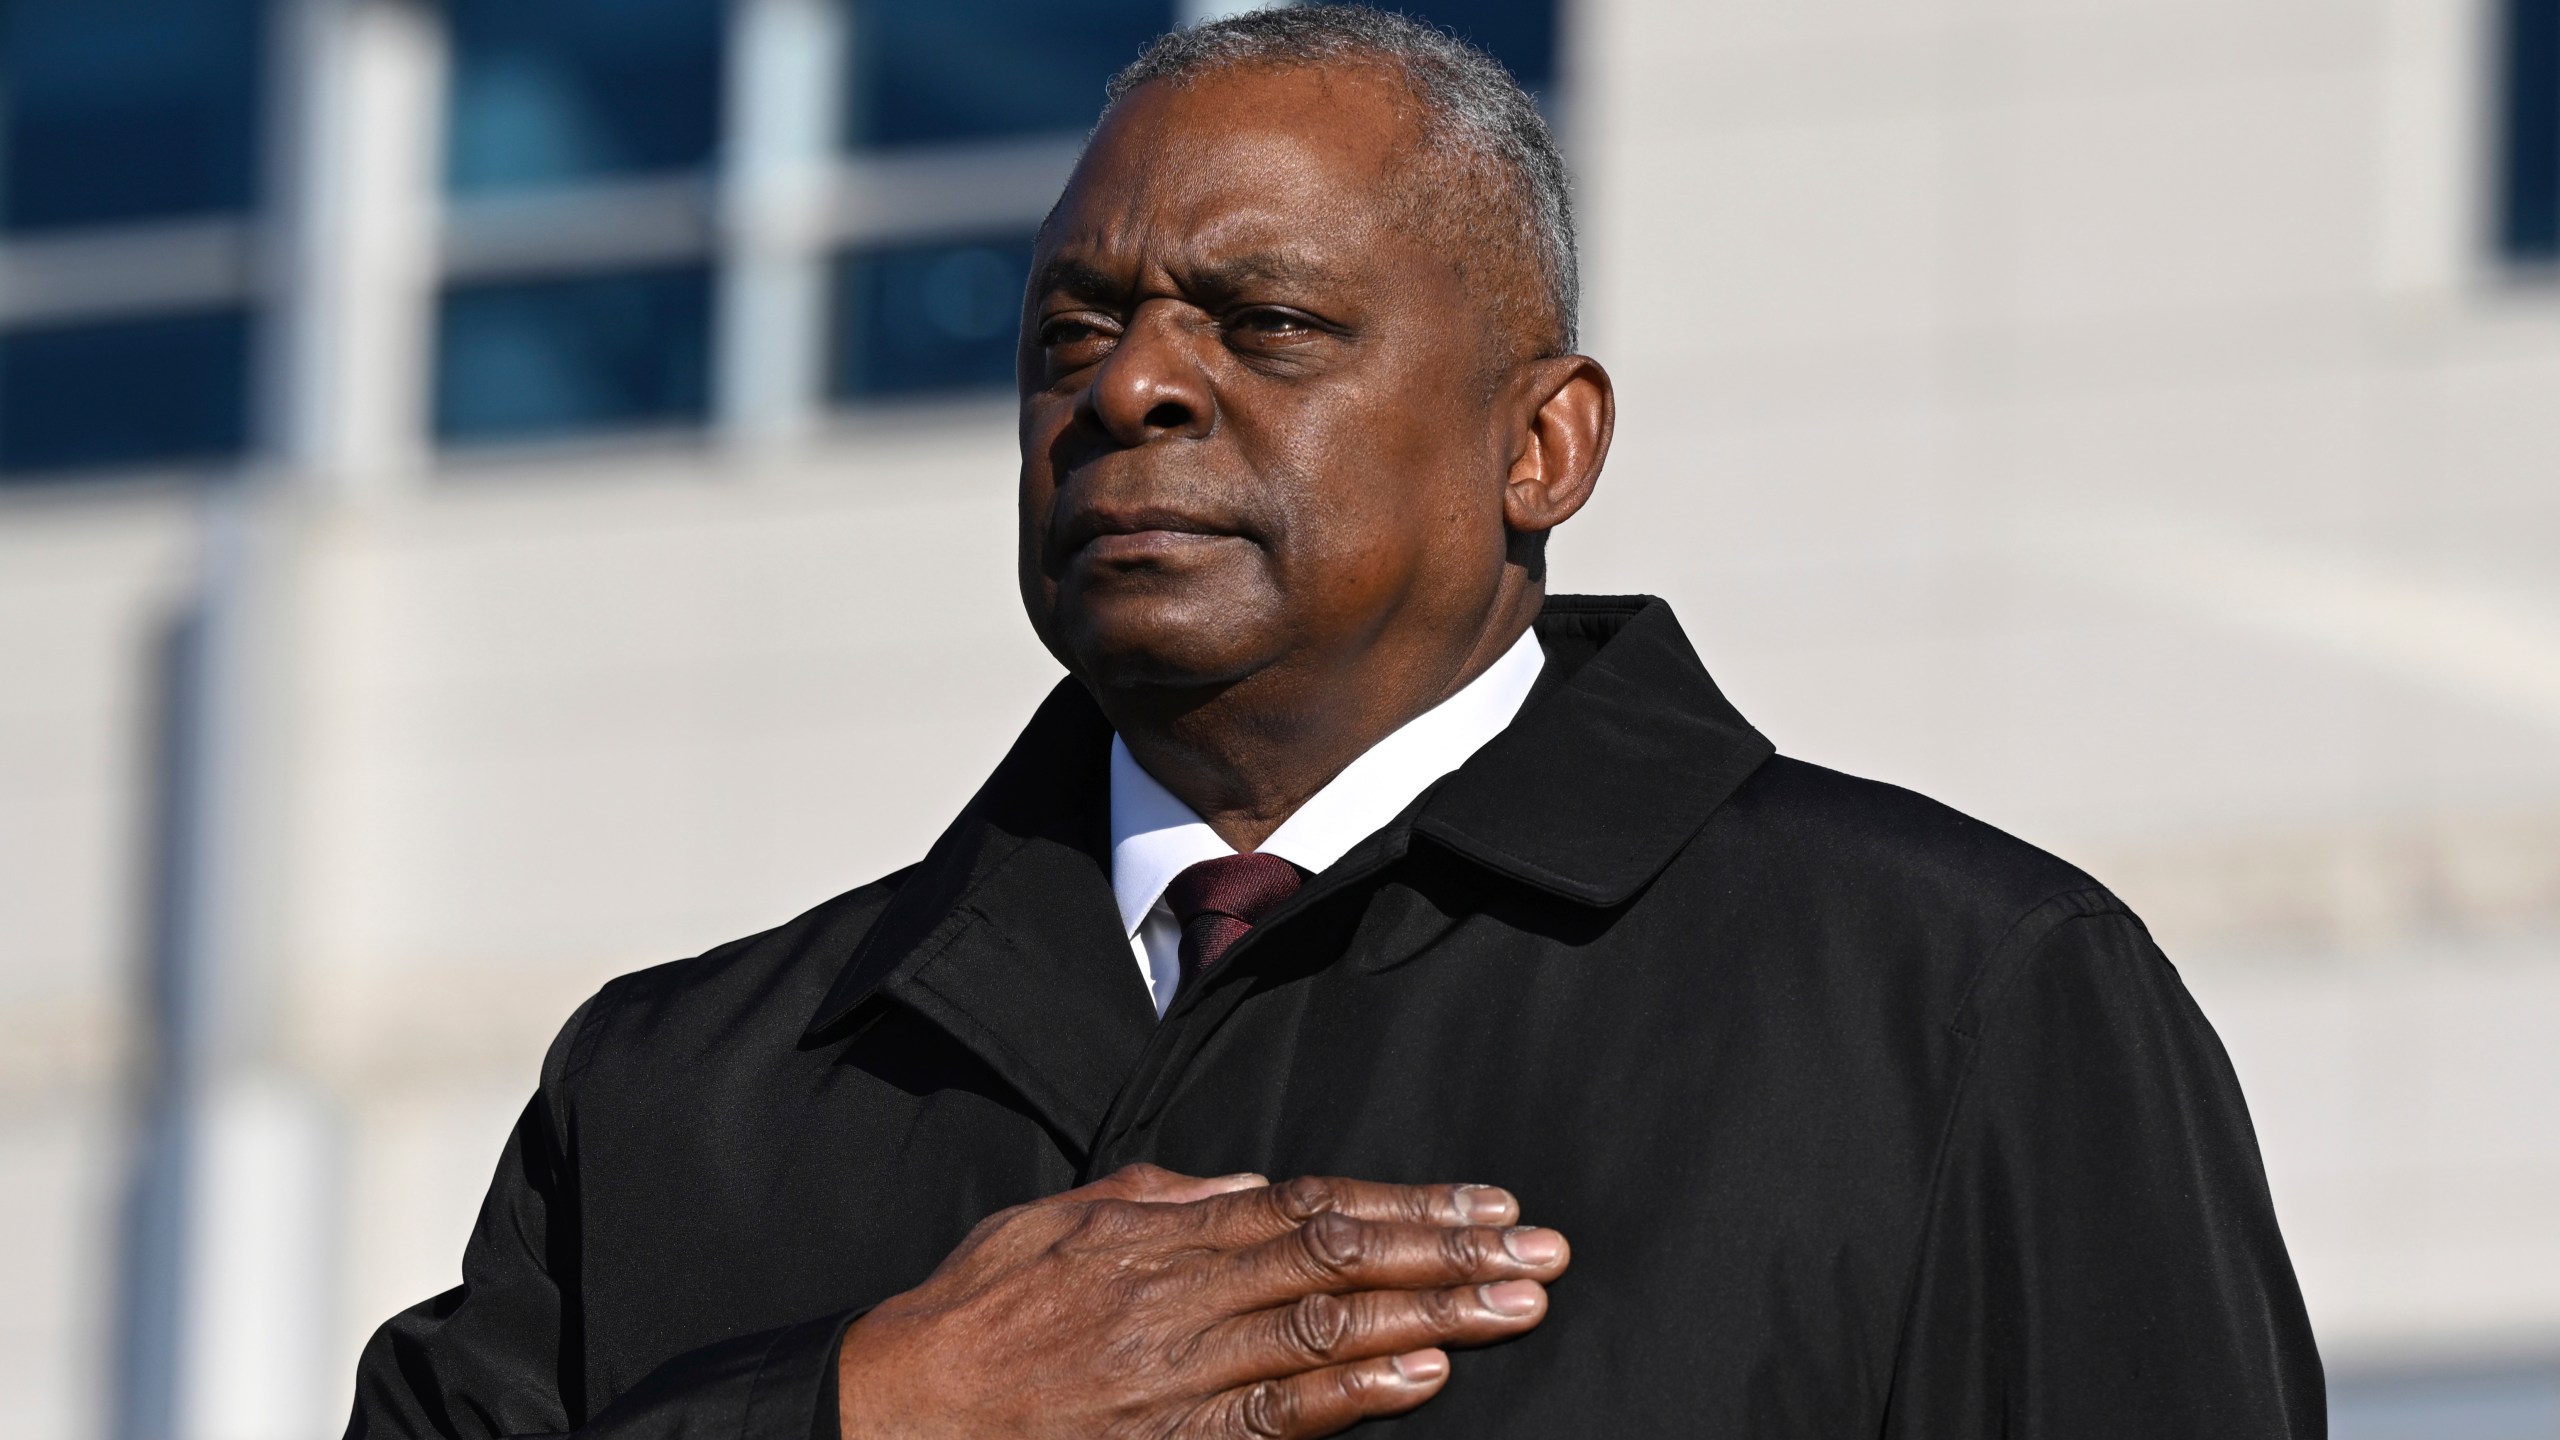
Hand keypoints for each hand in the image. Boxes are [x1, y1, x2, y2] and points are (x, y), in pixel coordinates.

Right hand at [834, 1163, 1569, 1438]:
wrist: (903, 1409)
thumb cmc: (980, 1308)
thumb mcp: (1065, 1217)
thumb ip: (1167, 1196)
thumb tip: (1256, 1184)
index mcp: (1165, 1234)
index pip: (1312, 1208)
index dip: (1406, 1205)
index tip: (1484, 1203)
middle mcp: (1185, 1298)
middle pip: (1342, 1262)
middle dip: (1449, 1254)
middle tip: (1538, 1250)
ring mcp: (1183, 1377)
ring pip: (1330, 1334)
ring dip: (1435, 1317)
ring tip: (1518, 1305)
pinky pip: (1279, 1420)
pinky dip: (1358, 1398)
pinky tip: (1427, 1375)